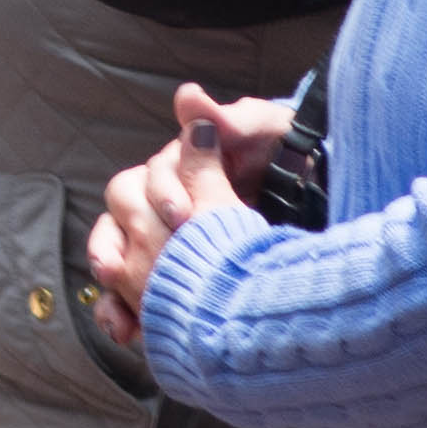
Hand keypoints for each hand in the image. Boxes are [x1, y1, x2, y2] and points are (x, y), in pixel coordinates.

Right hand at [86, 86, 292, 342]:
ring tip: (121, 309)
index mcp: (183, 169)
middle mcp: (166, 203)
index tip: (183, 215)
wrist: (312, 187)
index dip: (161, 195)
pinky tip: (127, 331)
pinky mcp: (170, 277)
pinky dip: (123, 314)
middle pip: (125, 219)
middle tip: (143, 263)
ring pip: (117, 259)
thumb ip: (227, 120)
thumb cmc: (283, 153)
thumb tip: (188, 97)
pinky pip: (130, 297)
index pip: (152, 178)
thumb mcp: (263, 131)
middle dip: (125, 243)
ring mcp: (165, 242)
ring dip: (114, 284)